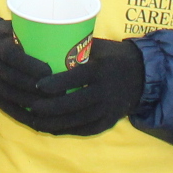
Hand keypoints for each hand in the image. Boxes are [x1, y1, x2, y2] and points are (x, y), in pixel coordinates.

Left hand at [0, 21, 147, 135]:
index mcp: (101, 70)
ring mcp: (108, 109)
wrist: (143, 76)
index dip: (55, 84)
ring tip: (32, 118)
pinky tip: (49, 127)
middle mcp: (106, 91)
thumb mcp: (98, 47)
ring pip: (77, 121)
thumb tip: (41, 43)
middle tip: (29, 104)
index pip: (76, 78)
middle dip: (49, 107)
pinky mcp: (109, 122)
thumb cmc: (113, 56)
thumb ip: (74, 49)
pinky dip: (66, 130)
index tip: (36, 85)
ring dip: (53, 122)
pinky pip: (85, 129)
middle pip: (73, 104)